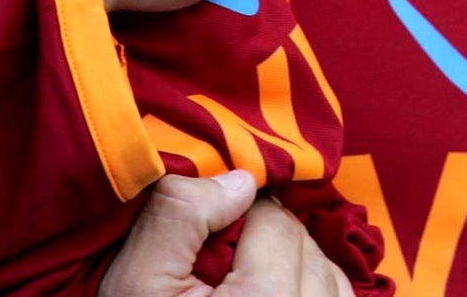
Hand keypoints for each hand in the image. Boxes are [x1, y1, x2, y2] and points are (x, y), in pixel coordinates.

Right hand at [100, 172, 352, 296]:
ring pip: (331, 280)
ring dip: (297, 268)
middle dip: (269, 241)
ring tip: (247, 283)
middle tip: (223, 261)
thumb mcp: (135, 284)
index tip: (210, 232)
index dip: (238, 215)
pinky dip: (314, 295)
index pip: (274, 220)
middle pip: (306, 247)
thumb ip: (180, 216)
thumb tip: (240, 181)